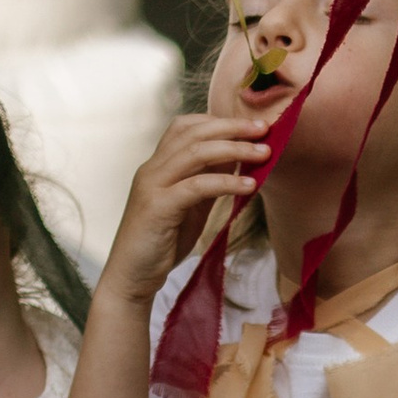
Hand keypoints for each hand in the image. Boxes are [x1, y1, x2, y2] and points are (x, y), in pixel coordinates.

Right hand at [96, 112, 270, 306]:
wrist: (132, 276)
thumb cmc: (162, 243)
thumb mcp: (189, 207)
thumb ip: (206, 183)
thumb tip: (234, 161)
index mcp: (158, 166)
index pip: (185, 127)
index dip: (218, 121)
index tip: (250, 126)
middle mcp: (152, 169)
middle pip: (193, 133)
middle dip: (232, 127)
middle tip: (264, 128)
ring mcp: (153, 186)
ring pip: (196, 153)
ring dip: (235, 149)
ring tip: (265, 153)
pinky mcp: (158, 207)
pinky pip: (197, 186)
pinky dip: (226, 182)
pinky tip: (249, 185)